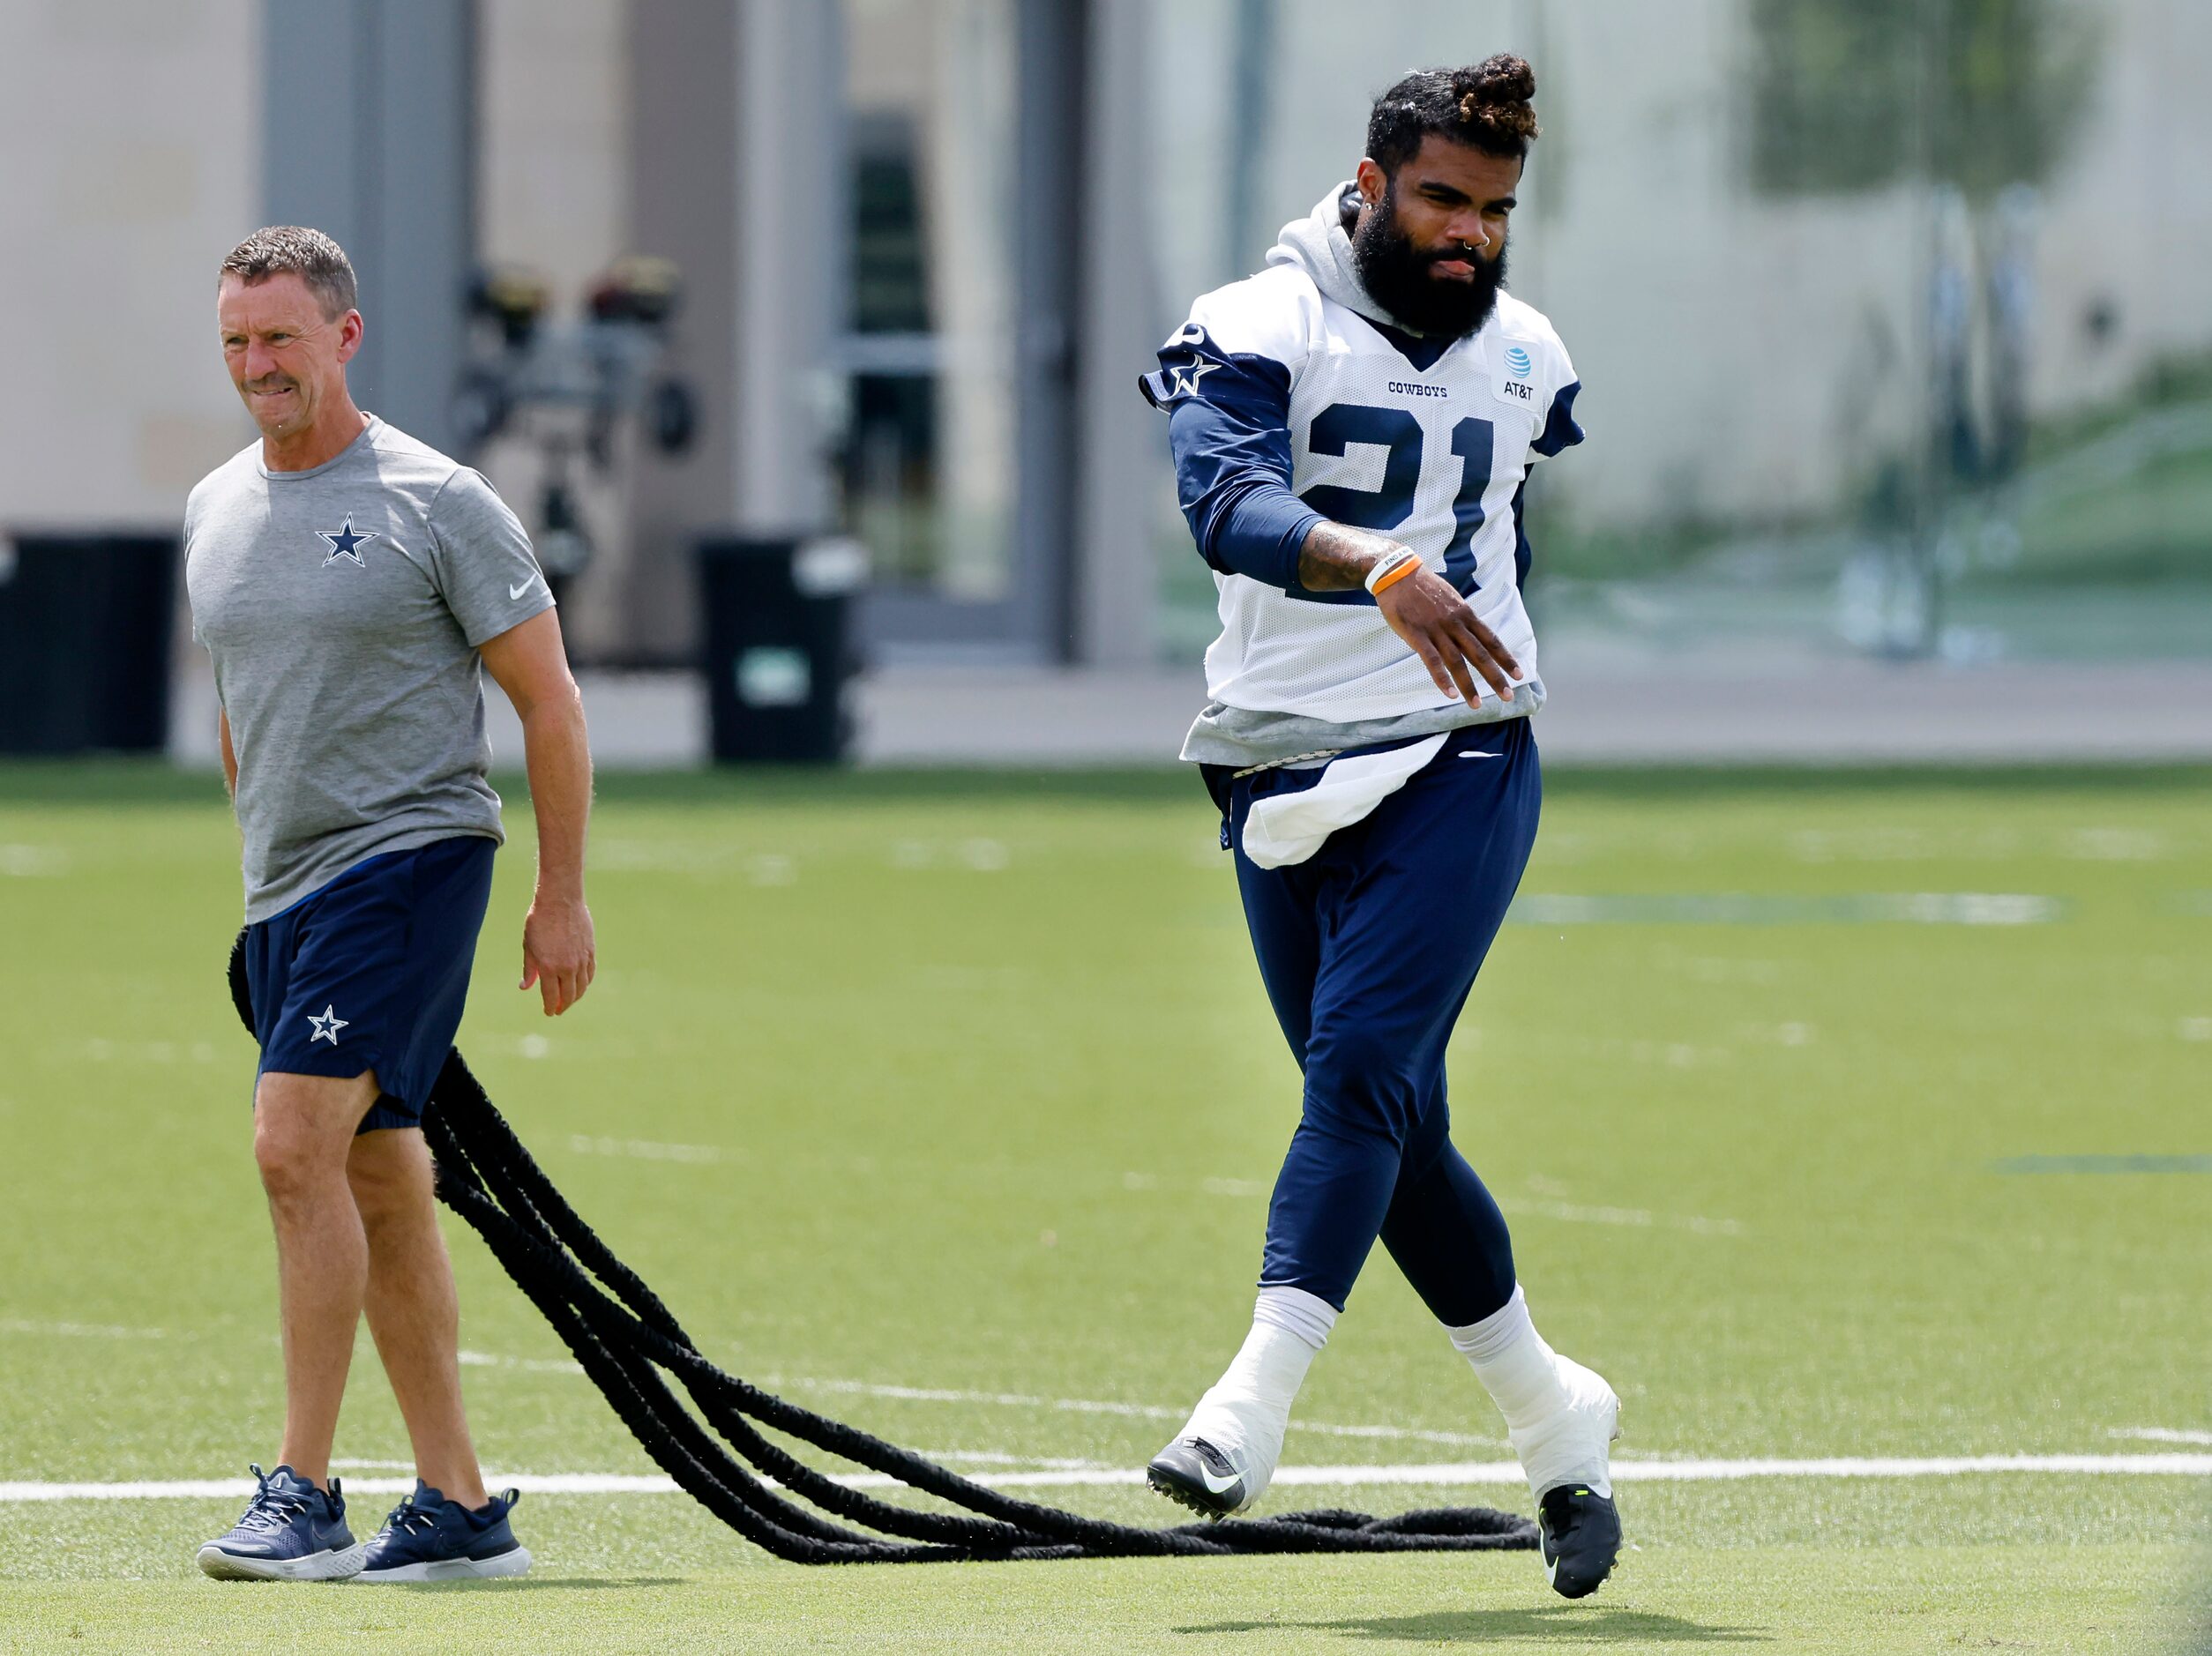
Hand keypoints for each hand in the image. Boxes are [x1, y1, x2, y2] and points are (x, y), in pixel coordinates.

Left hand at [520, 894, 595, 1016]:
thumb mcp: (528, 946)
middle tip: (559, 1010)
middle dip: (564, 1006)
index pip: (551, 996)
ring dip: (576, 996)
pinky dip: (586, 982)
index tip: (549, 1012)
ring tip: (570, 999)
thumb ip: (529, 969)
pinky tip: (581, 984)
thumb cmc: (539, 921)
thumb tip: (525, 987)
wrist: (560, 900)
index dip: (550, 1007)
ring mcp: (581, 959)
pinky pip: (590, 973)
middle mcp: (567, 967)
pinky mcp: (590, 951)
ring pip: (582, 986)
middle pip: (569, 995)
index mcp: (549, 967)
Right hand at [1377, 567, 1520, 703]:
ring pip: (1457, 661)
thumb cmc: (1423, 587)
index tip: (1519, 674)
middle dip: (1495, 677)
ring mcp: (1436, 630)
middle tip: (1508, 696)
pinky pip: (1432, 660)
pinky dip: (1441, 678)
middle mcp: (1455, 623)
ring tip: (1476, 705)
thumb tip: (1470, 632)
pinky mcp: (1417, 635)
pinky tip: (1449, 694)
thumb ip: (1460, 617)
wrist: (1398, 573)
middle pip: (1480, 654)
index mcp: (1465, 614)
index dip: (1505, 658)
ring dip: (1468, 685)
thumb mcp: (1450, 598)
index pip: (1491, 640)